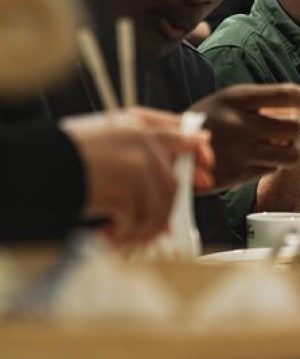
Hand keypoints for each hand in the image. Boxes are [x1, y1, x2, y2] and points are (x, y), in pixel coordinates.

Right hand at [62, 108, 213, 245]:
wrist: (34, 167)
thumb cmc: (65, 155)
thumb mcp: (105, 135)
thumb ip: (142, 143)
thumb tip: (185, 166)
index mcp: (135, 122)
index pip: (179, 131)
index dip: (195, 150)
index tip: (206, 165)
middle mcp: (142, 140)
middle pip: (173, 179)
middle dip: (170, 206)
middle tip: (164, 227)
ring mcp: (138, 165)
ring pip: (161, 204)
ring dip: (145, 227)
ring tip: (124, 234)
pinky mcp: (128, 190)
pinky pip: (140, 222)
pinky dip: (125, 235)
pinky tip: (107, 235)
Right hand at [191, 83, 299, 187]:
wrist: (173, 150)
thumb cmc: (210, 120)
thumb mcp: (230, 99)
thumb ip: (263, 102)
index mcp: (237, 98)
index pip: (284, 94)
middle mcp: (238, 124)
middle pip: (294, 130)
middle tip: (295, 131)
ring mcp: (238, 152)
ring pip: (290, 155)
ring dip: (291, 150)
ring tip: (280, 145)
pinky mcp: (237, 175)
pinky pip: (273, 170)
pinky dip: (273, 164)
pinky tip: (259, 157)